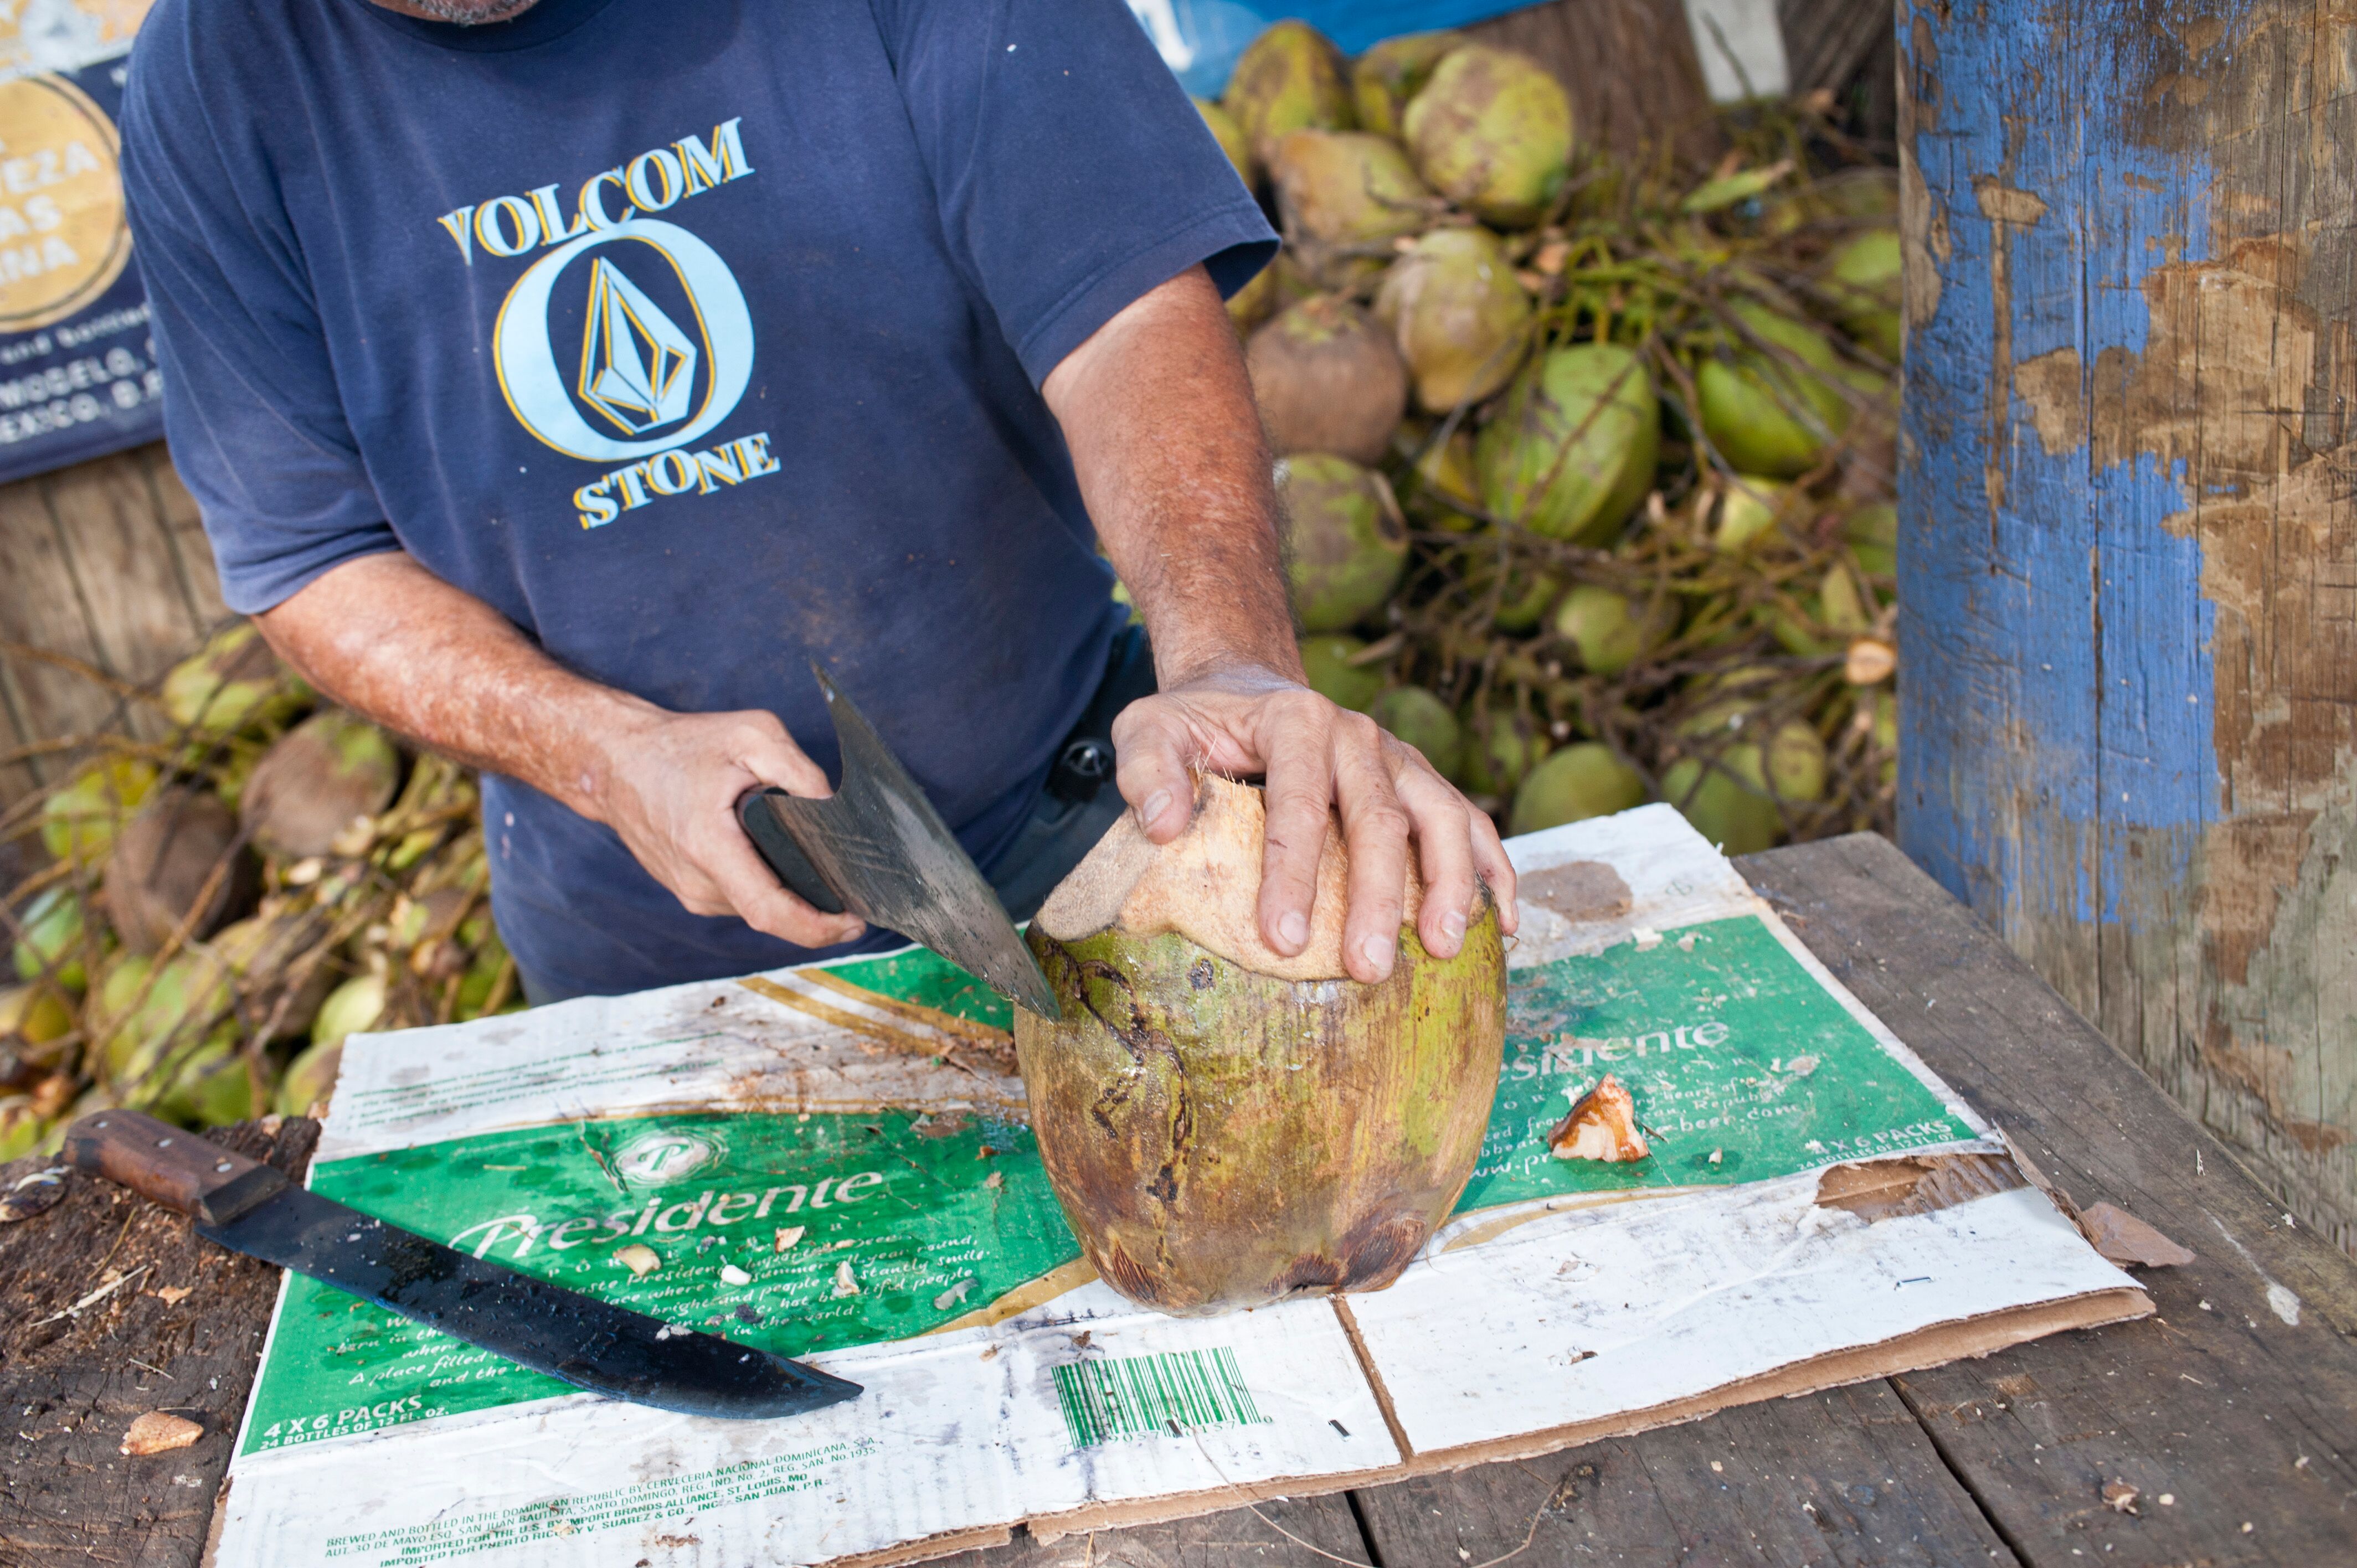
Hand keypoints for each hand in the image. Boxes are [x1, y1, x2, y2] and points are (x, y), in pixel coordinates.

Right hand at [591, 707, 867, 949]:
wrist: (615, 762)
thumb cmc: (682, 745)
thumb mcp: (751, 736)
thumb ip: (800, 772)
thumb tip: (836, 810)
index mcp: (709, 847)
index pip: (769, 911)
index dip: (817, 927)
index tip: (855, 923)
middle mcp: (696, 882)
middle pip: (773, 913)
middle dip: (818, 905)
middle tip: (856, 887)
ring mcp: (690, 893)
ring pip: (759, 909)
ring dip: (792, 894)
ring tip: (817, 863)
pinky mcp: (689, 892)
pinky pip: (742, 899)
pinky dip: (769, 885)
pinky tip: (780, 857)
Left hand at [1111, 666, 1518, 982]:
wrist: (1246, 685)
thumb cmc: (1197, 721)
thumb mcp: (1149, 729)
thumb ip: (1146, 771)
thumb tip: (1165, 826)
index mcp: (1296, 720)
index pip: (1300, 802)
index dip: (1293, 872)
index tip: (1281, 938)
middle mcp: (1359, 734)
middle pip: (1381, 819)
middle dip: (1378, 898)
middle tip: (1368, 969)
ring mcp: (1398, 757)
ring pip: (1442, 817)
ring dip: (1448, 885)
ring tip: (1442, 949)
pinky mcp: (1419, 781)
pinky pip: (1468, 822)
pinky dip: (1490, 869)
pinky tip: (1498, 924)